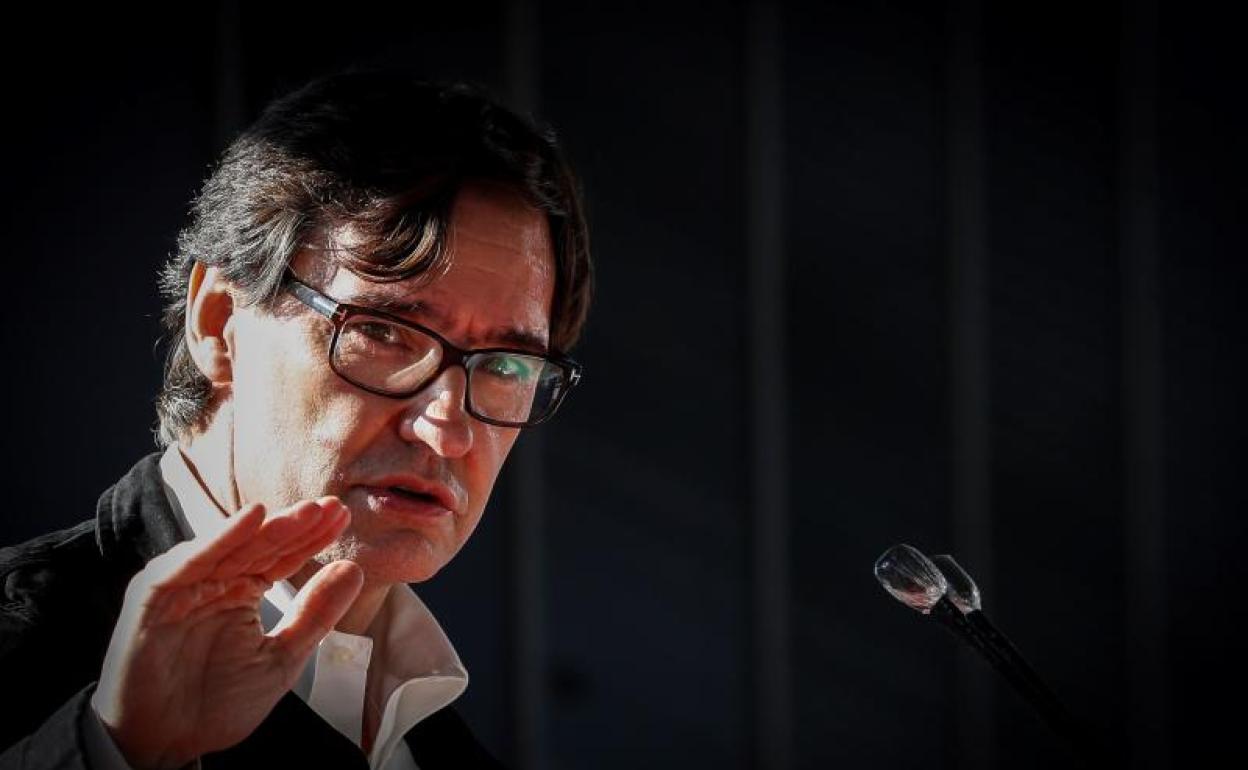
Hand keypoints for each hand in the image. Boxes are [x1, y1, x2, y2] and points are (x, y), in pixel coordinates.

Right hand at [93, 498, 363, 769]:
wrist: (167, 743)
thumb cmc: (219, 703)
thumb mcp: (281, 658)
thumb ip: (315, 615)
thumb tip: (354, 569)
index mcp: (242, 591)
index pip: (282, 557)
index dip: (312, 538)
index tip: (344, 517)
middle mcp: (213, 582)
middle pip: (260, 546)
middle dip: (295, 525)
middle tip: (330, 507)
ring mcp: (184, 587)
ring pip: (230, 548)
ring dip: (267, 528)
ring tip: (303, 512)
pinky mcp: (154, 598)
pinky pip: (188, 563)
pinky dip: (218, 540)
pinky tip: (251, 518)